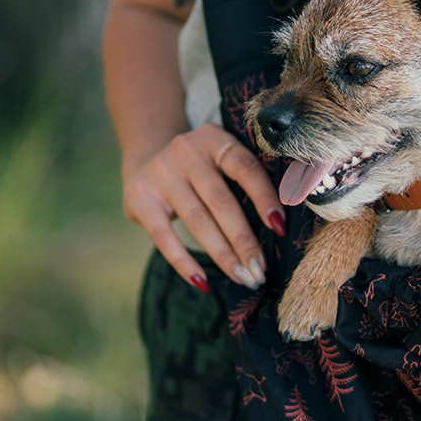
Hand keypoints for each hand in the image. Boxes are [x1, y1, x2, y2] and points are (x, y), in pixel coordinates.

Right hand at [122, 122, 285, 290]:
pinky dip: (184, 263)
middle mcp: (186, 151)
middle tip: (260, 270)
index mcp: (214, 139)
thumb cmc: (200, 169)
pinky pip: (164, 237)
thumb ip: (244, 178)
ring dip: (223, 255)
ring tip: (241, 277)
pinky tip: (203, 282)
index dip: (265, 198)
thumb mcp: (219, 157)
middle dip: (245, 241)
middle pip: (223, 202)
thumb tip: (278, 226)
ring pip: (198, 221)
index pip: (246, 169)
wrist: (145, 159)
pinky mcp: (141, 198)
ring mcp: (161, 174)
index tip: (280, 228)